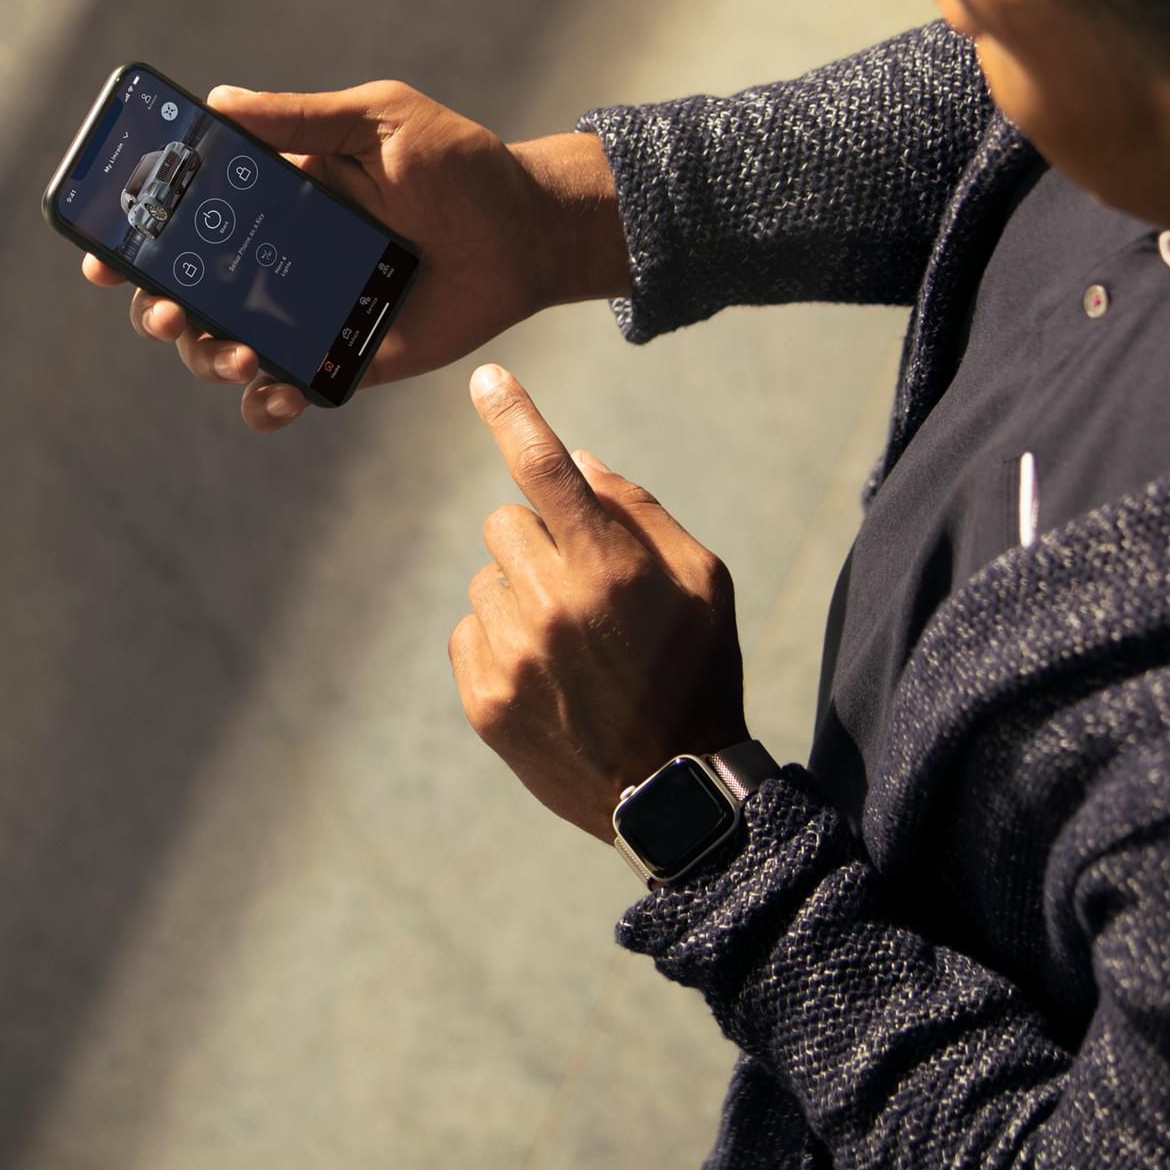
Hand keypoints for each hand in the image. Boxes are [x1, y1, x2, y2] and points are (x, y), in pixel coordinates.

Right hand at [82, 81, 588, 431]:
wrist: (525, 230)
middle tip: (171, 309)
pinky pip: (285, 393)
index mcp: (272, 202)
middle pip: (182, 294)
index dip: (131, 238)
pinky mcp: (345, 360)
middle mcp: (277, 261)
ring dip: (209, 357)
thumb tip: (216, 102)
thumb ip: (302, 116)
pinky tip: (279, 393)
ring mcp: (307, 314)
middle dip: (156, 307)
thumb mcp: (379, 120)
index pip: (182, 223)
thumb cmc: (456, 165)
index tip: (101, 252)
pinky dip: (267, 404)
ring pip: (221, 350)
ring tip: (242, 353)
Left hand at [449, 366, 747, 841]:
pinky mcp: (485, 698)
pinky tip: (545, 673)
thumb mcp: (702, 581)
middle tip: (583, 585)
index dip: (513, 415)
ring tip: (568, 641)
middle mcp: (553, 603)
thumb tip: (578, 460)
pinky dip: (498, 639)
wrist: (673, 790)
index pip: (546, 468)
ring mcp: (512, 654)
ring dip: (518, 591)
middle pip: (504, 520)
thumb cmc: (698, 671)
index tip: (485, 379)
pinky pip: (467, 630)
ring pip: (486, 576)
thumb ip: (639, 511)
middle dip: (539, 538)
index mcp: (610, 566)